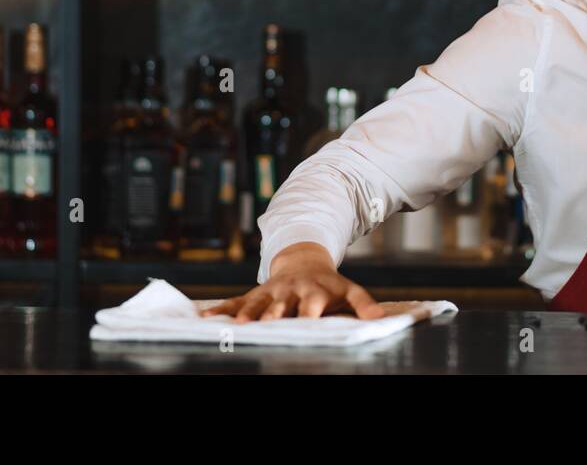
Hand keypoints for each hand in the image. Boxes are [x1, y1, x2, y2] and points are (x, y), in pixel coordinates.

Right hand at [198, 242, 384, 322]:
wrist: (303, 261)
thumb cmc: (328, 284)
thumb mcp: (348, 290)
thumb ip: (363, 303)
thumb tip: (380, 318)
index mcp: (314, 292)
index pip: (313, 304)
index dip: (310, 312)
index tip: (308, 321)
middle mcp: (290, 291)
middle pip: (282, 305)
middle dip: (275, 313)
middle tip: (269, 323)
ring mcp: (271, 292)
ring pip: (257, 304)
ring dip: (247, 314)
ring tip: (236, 326)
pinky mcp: (256, 294)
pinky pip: (236, 302)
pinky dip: (221, 310)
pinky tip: (205, 319)